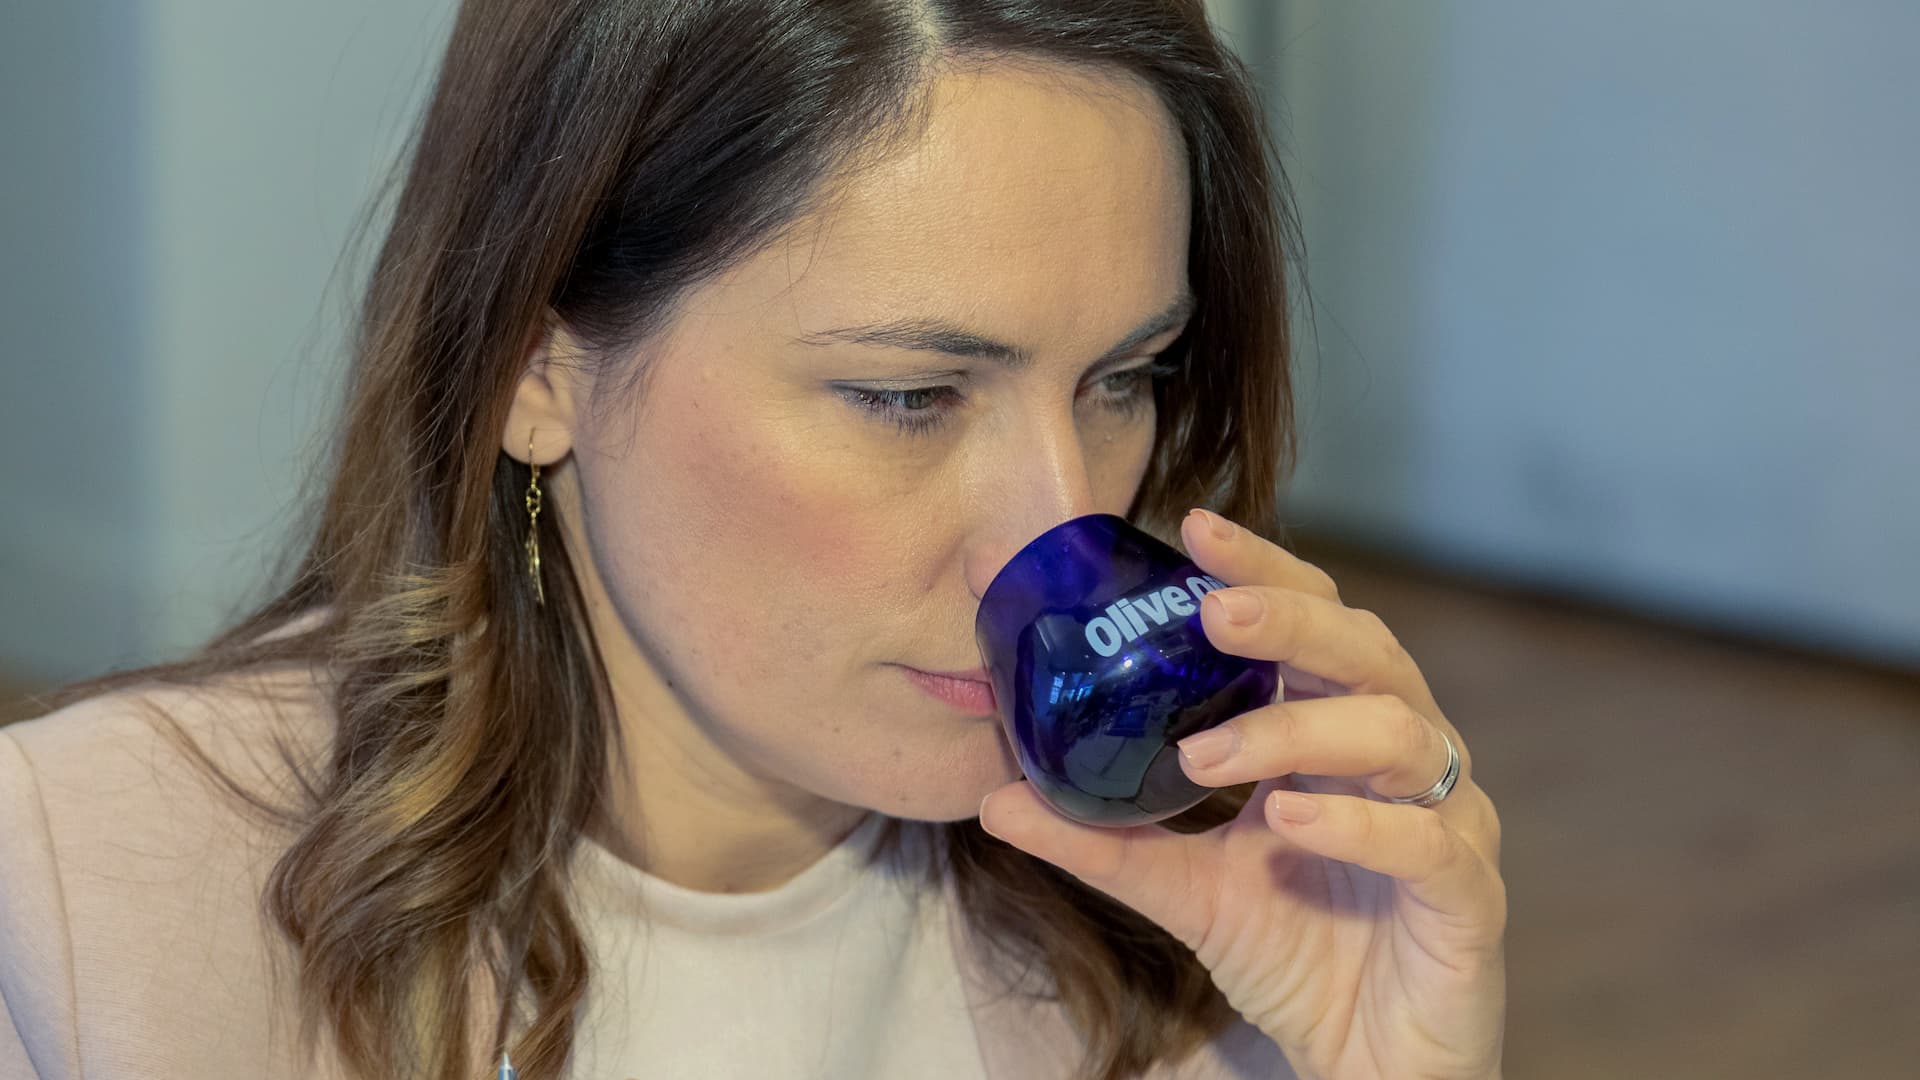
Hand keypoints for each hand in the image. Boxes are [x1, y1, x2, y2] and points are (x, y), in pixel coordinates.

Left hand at [977, 508, 1506, 1079]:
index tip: (1193, 529)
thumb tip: (994, 798)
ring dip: (1300, 730)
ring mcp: (1448, 820)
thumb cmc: (1298, 955)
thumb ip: (1099, 839)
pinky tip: (1291, 817)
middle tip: (1213, 609)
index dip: (1265, 571)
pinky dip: (1359, 821)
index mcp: (1339, 731)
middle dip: (1291, 620)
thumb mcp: (1182, 889)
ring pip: (1400, 734)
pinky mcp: (1469, 897)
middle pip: (1369, 652)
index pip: (1313, 623)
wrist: (1367, 1069)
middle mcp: (1404, 758)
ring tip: (1211, 754)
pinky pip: (1428, 840)